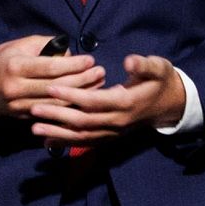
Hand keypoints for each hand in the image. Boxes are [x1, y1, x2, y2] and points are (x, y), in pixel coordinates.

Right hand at [0, 35, 103, 118]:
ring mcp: (19, 106)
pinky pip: (50, 113)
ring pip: (56, 103)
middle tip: (100, 73)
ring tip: (98, 85)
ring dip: (80, 95)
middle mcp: (16, 88)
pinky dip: (68, 107)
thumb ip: (46, 47)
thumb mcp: (20, 46)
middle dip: (82, 80)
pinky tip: (83, 100)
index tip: (90, 60)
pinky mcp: (22, 117)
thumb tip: (70, 55)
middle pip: (57, 87)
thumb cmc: (3, 59)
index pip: (50, 67)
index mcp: (16, 67)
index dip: (73, 64)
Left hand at [29, 54, 186, 147]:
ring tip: (34, 128)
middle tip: (34, 109)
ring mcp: (114, 132)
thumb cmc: (161, 80)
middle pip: (83, 121)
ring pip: (82, 136)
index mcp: (126, 103)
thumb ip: (143, 65)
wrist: (170, 104)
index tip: (51, 87)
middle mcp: (118, 122)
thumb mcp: (158, 67)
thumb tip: (129, 61)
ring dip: (57, 133)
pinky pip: (86, 143)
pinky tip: (47, 142)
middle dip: (57, 115)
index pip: (94, 101)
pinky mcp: (110, 137)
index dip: (72, 96)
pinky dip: (66, 143)